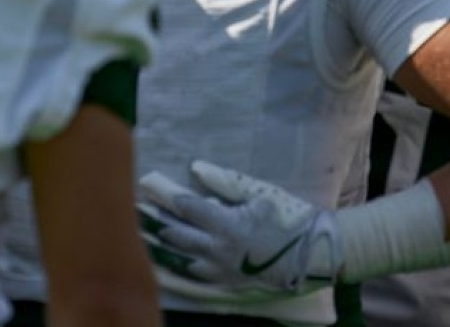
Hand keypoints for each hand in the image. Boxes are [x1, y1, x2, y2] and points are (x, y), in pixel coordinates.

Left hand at [135, 165, 340, 297]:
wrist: (310, 252)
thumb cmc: (287, 216)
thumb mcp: (259, 193)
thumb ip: (226, 182)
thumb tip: (196, 168)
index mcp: (227, 224)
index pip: (189, 208)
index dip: (168, 196)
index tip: (150, 186)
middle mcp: (218, 249)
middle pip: (178, 234)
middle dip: (158, 221)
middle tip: (139, 211)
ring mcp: (221, 269)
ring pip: (182, 257)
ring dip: (165, 245)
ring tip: (147, 234)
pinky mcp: (226, 281)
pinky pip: (195, 274)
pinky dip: (180, 264)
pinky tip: (170, 258)